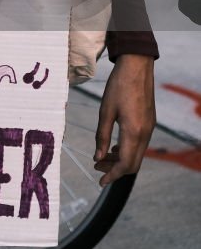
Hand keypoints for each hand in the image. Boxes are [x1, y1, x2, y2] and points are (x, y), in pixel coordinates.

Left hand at [94, 54, 155, 186]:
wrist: (137, 67)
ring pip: (137, 155)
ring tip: (103, 158)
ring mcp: (149, 128)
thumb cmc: (119, 86)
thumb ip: (102, 136)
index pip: (125, 164)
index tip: (100, 182)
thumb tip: (98, 157)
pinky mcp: (149, 122)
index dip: (112, 175)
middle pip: (133, 164)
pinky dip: (128, 150)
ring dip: (121, 160)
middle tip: (97, 168)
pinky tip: (115, 146)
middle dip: (115, 170)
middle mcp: (145, 133)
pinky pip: (140, 145)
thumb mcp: (105, 111)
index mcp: (133, 132)